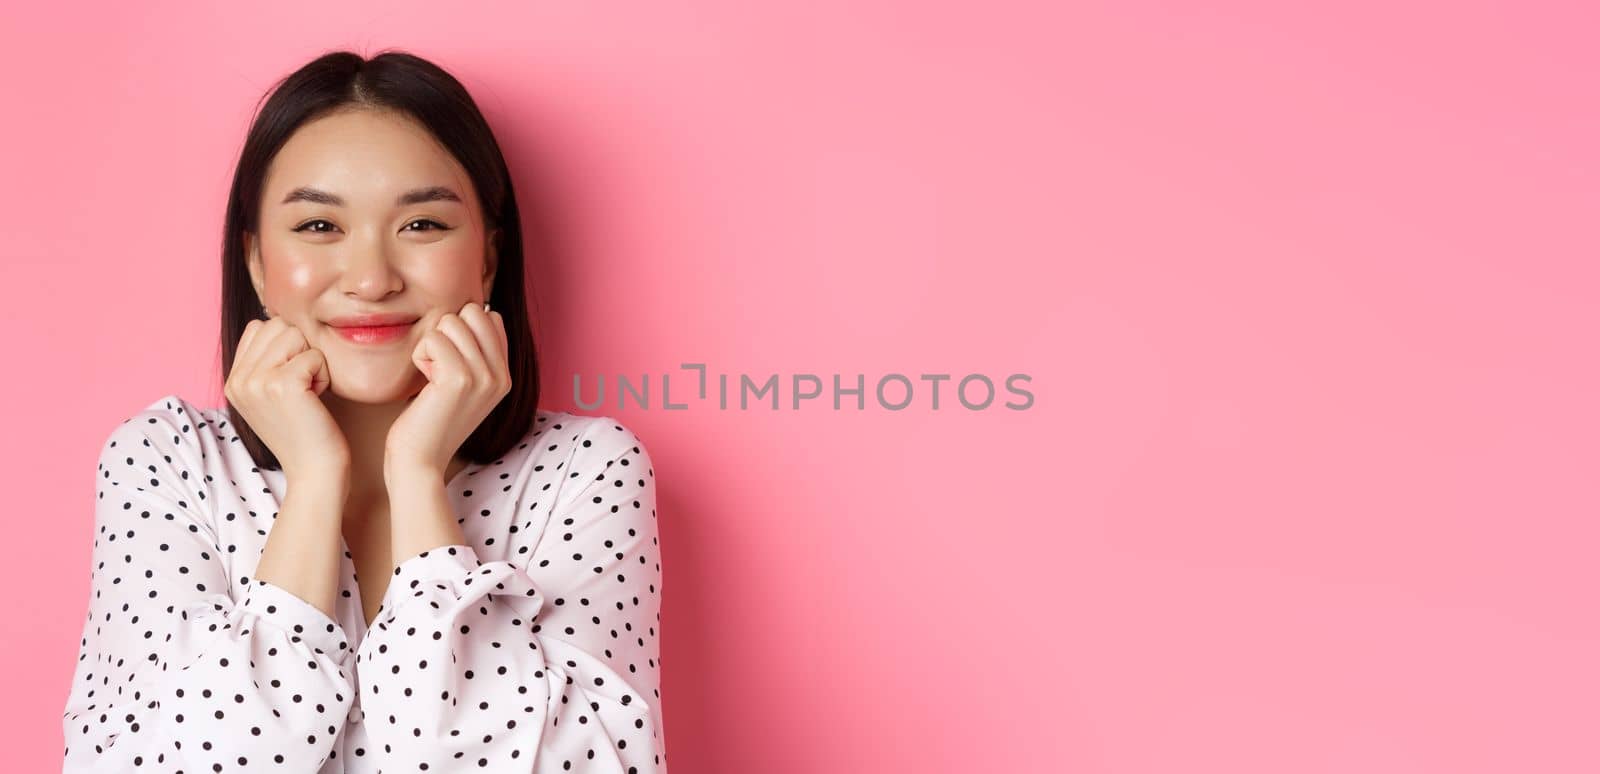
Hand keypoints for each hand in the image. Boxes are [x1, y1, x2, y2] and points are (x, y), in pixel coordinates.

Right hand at [225, 317, 350, 481]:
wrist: (315, 471)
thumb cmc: (306, 431)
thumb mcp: (273, 395)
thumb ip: (266, 360)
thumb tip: (278, 320)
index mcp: (233, 381)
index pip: (260, 327)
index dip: (288, 347)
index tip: (293, 383)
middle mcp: (238, 380)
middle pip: (279, 326)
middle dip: (302, 351)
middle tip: (304, 389)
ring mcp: (255, 382)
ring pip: (296, 335)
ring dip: (313, 362)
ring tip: (309, 394)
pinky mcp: (281, 384)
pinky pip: (314, 354)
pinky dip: (324, 375)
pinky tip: (317, 401)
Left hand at [384, 300, 509, 482]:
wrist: (420, 461)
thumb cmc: (431, 420)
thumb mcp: (465, 386)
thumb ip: (475, 353)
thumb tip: (473, 308)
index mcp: (505, 375)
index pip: (491, 316)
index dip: (462, 329)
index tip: (451, 362)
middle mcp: (501, 375)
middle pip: (472, 311)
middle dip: (446, 331)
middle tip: (438, 367)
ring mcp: (483, 377)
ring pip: (450, 321)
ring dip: (430, 345)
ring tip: (431, 378)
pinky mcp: (459, 380)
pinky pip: (433, 339)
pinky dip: (420, 356)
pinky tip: (424, 383)